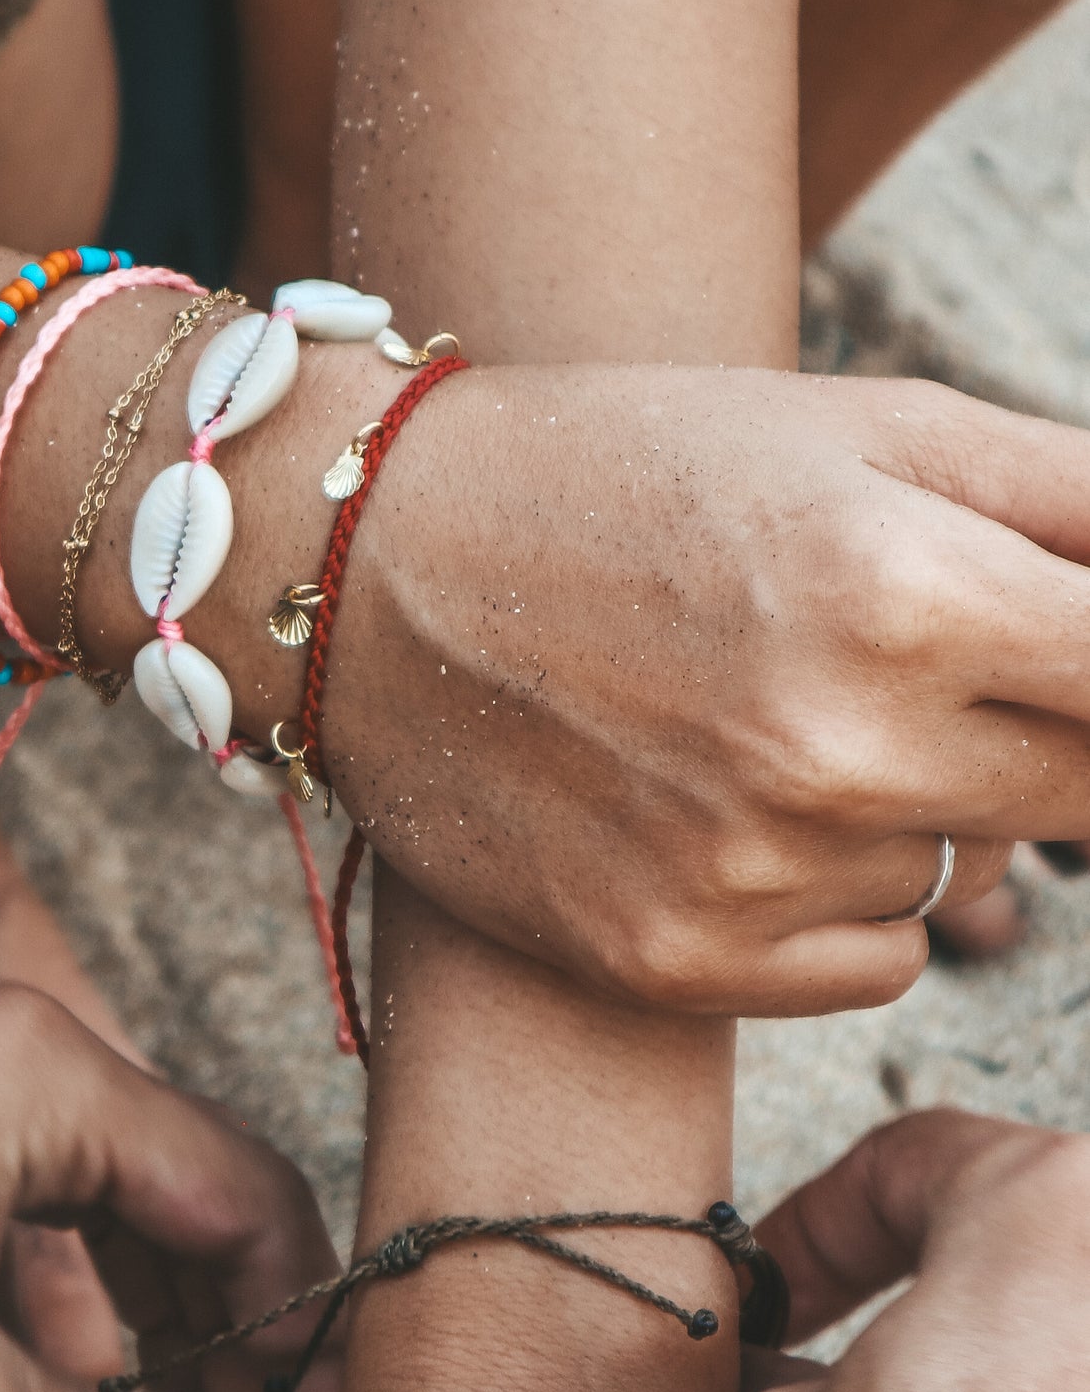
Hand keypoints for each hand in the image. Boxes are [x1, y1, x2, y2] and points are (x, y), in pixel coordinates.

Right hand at [330, 366, 1089, 1014]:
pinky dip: (851, 901)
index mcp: (902, 590)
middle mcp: (834, 753)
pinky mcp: (674, 961)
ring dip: (922, 809)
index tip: (1077, 660)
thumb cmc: (626, 475)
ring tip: (784, 720)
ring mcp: (749, 876)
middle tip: (931, 664)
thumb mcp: (862, 424)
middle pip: (1083, 799)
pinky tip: (749, 813)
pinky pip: (879, 967)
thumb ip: (1073, 500)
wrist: (373, 573)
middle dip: (1043, 727)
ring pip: (967, 880)